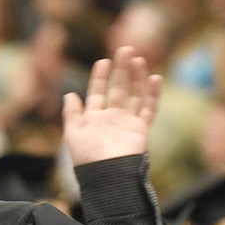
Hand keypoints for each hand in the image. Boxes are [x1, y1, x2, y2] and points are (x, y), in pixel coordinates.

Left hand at [61, 45, 160, 166]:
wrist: (106, 174)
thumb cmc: (87, 156)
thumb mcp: (72, 133)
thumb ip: (71, 113)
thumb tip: (69, 94)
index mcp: (93, 119)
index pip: (97, 92)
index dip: (100, 77)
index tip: (103, 61)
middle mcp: (111, 118)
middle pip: (118, 88)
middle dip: (121, 70)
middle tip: (125, 50)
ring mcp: (127, 123)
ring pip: (134, 94)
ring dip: (137, 77)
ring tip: (138, 59)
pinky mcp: (140, 129)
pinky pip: (148, 108)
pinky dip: (152, 94)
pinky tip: (154, 77)